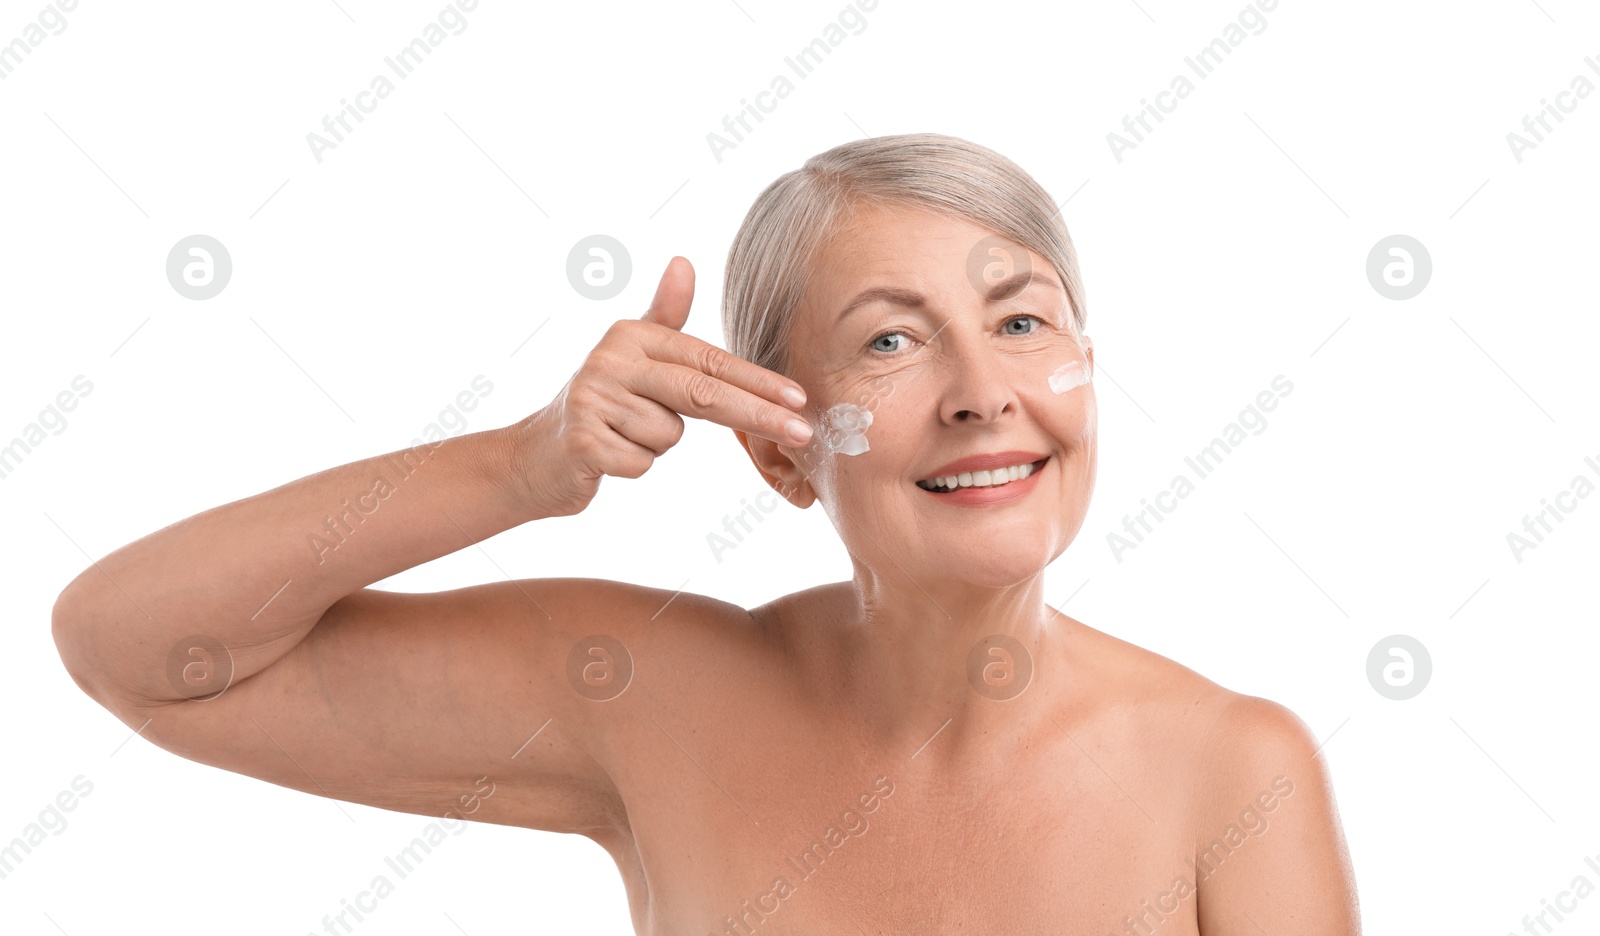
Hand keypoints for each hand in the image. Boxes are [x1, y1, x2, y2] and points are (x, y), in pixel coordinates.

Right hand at [505, 256, 811, 517]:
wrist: (535, 454)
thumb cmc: (600, 404)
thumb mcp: (630, 355)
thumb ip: (663, 315)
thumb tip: (684, 262)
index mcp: (632, 336)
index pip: (709, 359)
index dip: (757, 380)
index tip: (799, 397)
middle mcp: (611, 359)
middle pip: (702, 393)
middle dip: (758, 414)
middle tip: (803, 431)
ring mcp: (593, 399)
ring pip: (669, 436)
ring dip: (656, 445)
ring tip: (623, 435)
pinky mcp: (581, 440)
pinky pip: (641, 463)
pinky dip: (633, 466)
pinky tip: (607, 455)